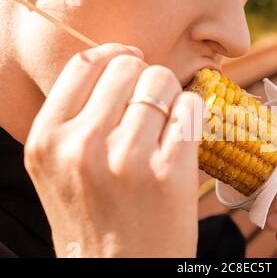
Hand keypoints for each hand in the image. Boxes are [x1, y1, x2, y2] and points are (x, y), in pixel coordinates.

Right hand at [24, 44, 203, 256]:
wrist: (122, 273)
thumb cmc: (96, 219)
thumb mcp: (62, 169)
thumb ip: (78, 119)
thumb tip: (120, 64)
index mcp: (47, 140)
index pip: (85, 64)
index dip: (115, 56)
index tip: (132, 64)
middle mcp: (81, 146)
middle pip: (128, 67)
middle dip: (146, 79)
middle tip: (153, 106)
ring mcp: (126, 159)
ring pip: (162, 82)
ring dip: (172, 97)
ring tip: (167, 127)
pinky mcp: (169, 173)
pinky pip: (191, 109)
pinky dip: (193, 114)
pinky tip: (184, 137)